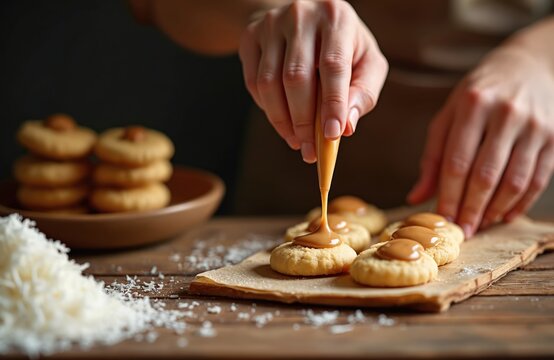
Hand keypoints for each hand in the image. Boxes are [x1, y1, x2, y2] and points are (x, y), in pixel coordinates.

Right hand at [239, 0, 387, 162]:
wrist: (303, 15)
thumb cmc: (341, 45)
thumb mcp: (365, 61)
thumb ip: (363, 92)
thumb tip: (347, 126)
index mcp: (336, 18)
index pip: (333, 66)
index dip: (332, 104)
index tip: (331, 136)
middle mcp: (301, 15)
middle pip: (296, 77)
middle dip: (303, 121)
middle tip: (310, 150)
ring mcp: (271, 24)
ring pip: (269, 83)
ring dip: (282, 121)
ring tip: (296, 141)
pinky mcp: (250, 37)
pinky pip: (254, 83)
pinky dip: (268, 109)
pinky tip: (283, 120)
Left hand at [408, 47, 553, 236]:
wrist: (526, 67)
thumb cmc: (477, 97)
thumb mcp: (448, 116)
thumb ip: (432, 157)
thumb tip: (416, 197)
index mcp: (473, 105)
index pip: (457, 162)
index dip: (449, 196)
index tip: (442, 219)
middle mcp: (506, 114)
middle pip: (486, 175)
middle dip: (472, 209)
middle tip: (462, 232)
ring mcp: (534, 126)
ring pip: (514, 181)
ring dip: (495, 210)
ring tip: (480, 225)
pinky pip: (538, 180)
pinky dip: (521, 203)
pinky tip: (504, 216)